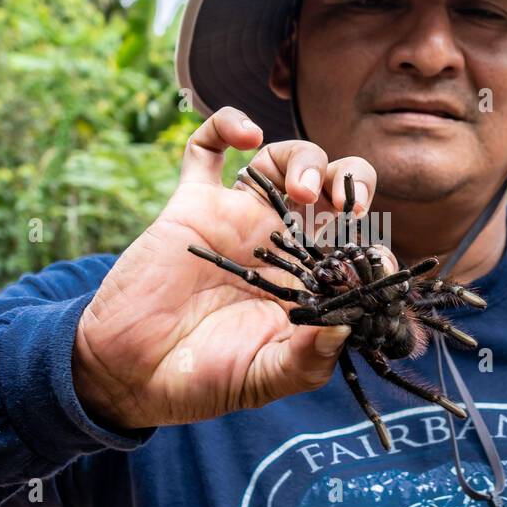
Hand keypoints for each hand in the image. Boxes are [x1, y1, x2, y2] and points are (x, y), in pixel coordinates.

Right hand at [72, 107, 395, 430]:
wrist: (129, 374)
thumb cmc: (201, 380)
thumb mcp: (264, 379)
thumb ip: (307, 360)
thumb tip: (347, 327)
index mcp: (306, 282)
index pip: (356, 244)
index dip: (374, 244)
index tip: (376, 260)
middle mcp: (278, 243)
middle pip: (332, 187)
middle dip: (352, 182)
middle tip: (349, 207)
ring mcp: (236, 219)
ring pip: (282, 161)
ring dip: (306, 160)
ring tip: (304, 192)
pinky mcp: (192, 204)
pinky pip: (207, 148)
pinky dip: (228, 125)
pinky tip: (247, 137)